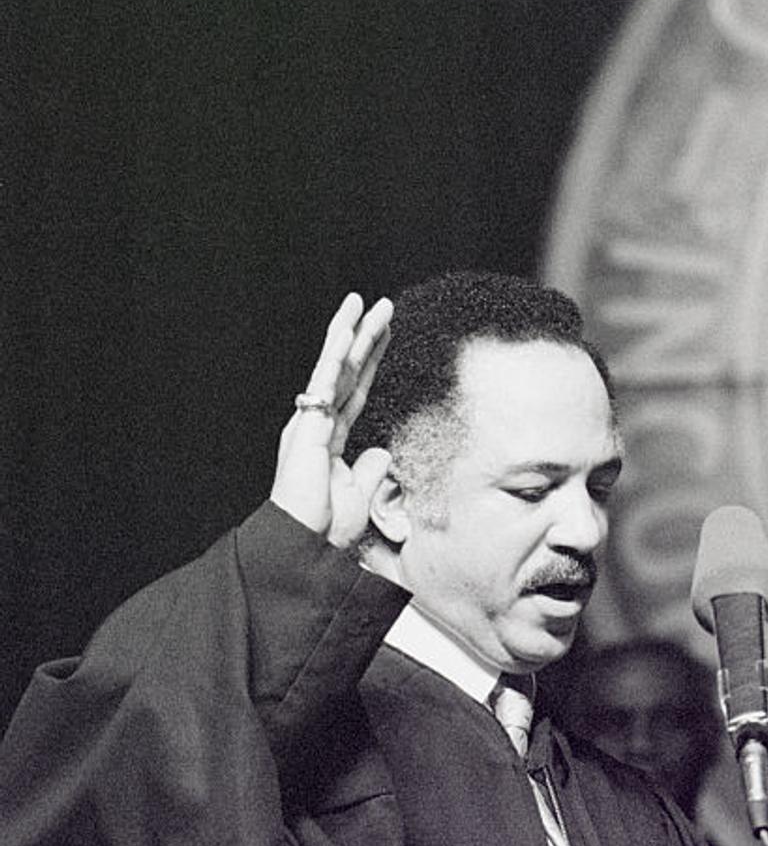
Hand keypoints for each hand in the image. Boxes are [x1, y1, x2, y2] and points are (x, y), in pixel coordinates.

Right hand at [270, 292, 393, 548]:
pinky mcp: (308, 424)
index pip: (356, 389)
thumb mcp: (359, 493)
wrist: (304, 542)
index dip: (371, 361)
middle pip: (348, 370)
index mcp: (329, 436)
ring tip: (365, 303)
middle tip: (383, 307)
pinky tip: (348, 330)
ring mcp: (310, 420)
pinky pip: (325, 381)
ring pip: (335, 366)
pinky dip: (337, 353)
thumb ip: (371, 469)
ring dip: (350, 332)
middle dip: (365, 337)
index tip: (385, 335)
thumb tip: (381, 451)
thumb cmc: (325, 525)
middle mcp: (317, 422)